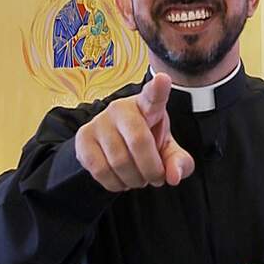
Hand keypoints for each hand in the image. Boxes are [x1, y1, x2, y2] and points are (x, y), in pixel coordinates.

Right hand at [74, 73, 194, 190]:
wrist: (114, 145)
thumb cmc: (147, 142)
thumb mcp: (168, 151)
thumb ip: (179, 163)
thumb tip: (174, 176)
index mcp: (148, 105)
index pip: (154, 95)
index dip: (158, 88)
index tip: (163, 80)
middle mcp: (121, 107)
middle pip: (139, 141)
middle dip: (151, 169)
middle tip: (155, 178)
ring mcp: (99, 121)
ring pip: (119, 161)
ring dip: (134, 180)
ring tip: (139, 179)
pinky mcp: (83, 138)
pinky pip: (101, 170)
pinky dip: (115, 184)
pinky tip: (122, 180)